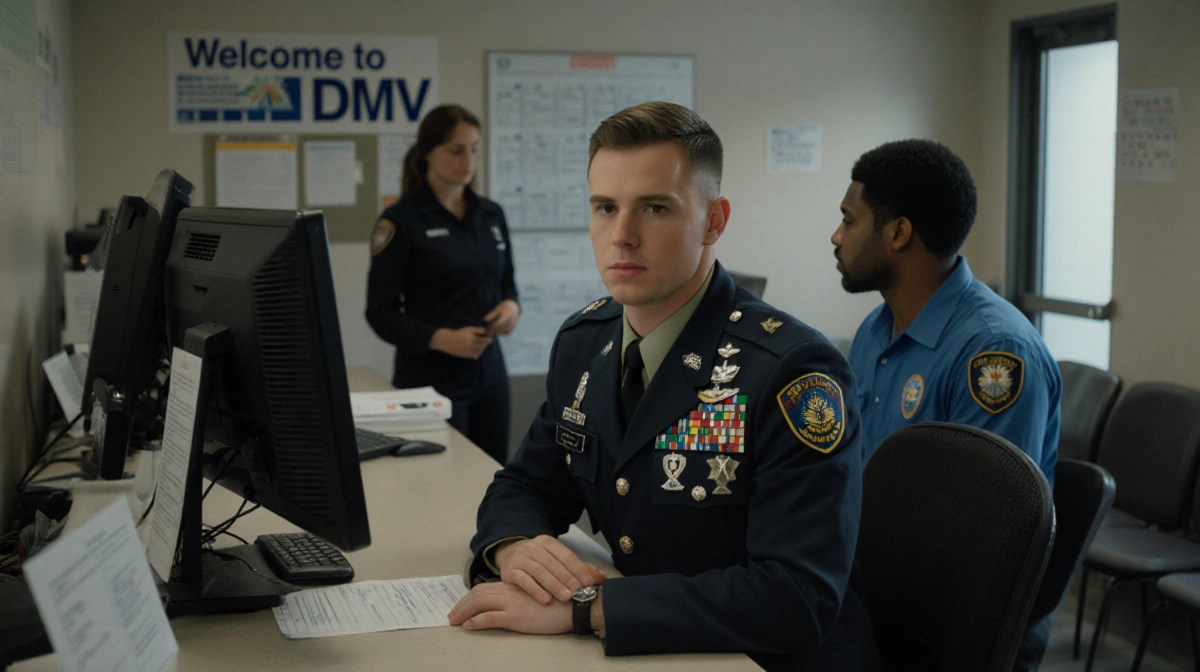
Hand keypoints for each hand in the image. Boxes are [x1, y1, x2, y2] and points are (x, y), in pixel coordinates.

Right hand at [429, 326, 492, 359]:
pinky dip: (478, 353)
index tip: (489, 336)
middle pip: (484, 346)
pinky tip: (476, 349)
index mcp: (472, 338)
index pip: (486, 340)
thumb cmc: (458, 333)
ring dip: (483, 348)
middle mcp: (471, 346)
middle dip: (487, 343)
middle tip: (487, 340)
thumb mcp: (468, 329)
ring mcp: (469, 352)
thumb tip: (487, 330)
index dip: (489, 338)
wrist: (447, 341)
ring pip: (481, 351)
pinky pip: (476, 356)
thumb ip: (478, 330)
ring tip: (481, 344)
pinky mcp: (466, 356)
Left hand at [447, 581, 570, 634]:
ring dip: (463, 612)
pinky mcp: (516, 616)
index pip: (487, 587)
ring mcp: (512, 602)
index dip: (472, 595)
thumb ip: (529, 594)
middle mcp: (511, 590)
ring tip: (454, 620)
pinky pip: (489, 618)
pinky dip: (476, 621)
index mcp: (516, 585)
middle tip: (452, 614)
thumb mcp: (542, 593)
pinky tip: (469, 626)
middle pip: (478, 593)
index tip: (464, 603)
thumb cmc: (564, 599)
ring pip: (479, 603)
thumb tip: (521, 601)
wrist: (576, 603)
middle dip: (462, 603)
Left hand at [483, 299, 520, 335]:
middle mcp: (511, 320)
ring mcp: (513, 324)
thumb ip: (491, 314)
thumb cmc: (503, 308)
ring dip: (497, 333)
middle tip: (487, 331)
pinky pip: (506, 333)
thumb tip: (484, 320)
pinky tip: (496, 332)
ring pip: (504, 331)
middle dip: (493, 330)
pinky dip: (501, 333)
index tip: (487, 326)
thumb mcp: (497, 309)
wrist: (513, 308)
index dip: (492, 326)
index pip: (498, 323)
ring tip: (490, 332)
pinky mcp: (513, 328)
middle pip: (501, 328)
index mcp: (506, 314)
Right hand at [494, 535, 606, 604]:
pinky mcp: (509, 571)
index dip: (579, 569)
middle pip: (553, 564)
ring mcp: (520, 558)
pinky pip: (523, 580)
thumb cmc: (539, 562)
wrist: (510, 557)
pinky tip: (545, 600)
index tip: (589, 583)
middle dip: (568, 579)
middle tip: (578, 593)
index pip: (566, 555)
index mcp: (547, 542)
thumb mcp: (557, 560)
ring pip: (539, 571)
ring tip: (565, 598)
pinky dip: (535, 590)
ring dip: (554, 585)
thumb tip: (602, 577)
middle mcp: (533, 547)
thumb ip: (578, 568)